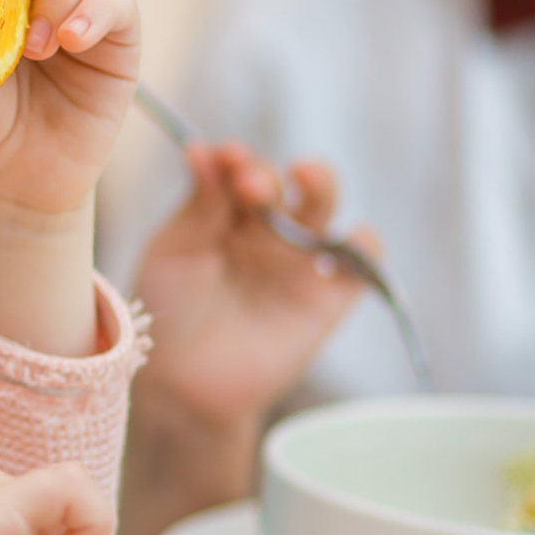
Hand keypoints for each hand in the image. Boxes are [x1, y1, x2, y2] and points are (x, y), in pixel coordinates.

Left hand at [136, 143, 370, 425]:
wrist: (185, 385)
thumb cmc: (170, 312)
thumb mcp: (173, 254)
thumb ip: (196, 207)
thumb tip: (201, 149)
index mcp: (223, 210)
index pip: (236, 169)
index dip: (234, 159)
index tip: (223, 157)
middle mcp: (264, 226)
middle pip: (280, 181)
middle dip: (267, 175)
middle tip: (250, 184)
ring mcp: (298, 257)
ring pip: (324, 204)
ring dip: (319, 184)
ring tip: (303, 176)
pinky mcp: (329, 295)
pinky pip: (362, 260)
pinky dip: (364, 244)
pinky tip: (346, 239)